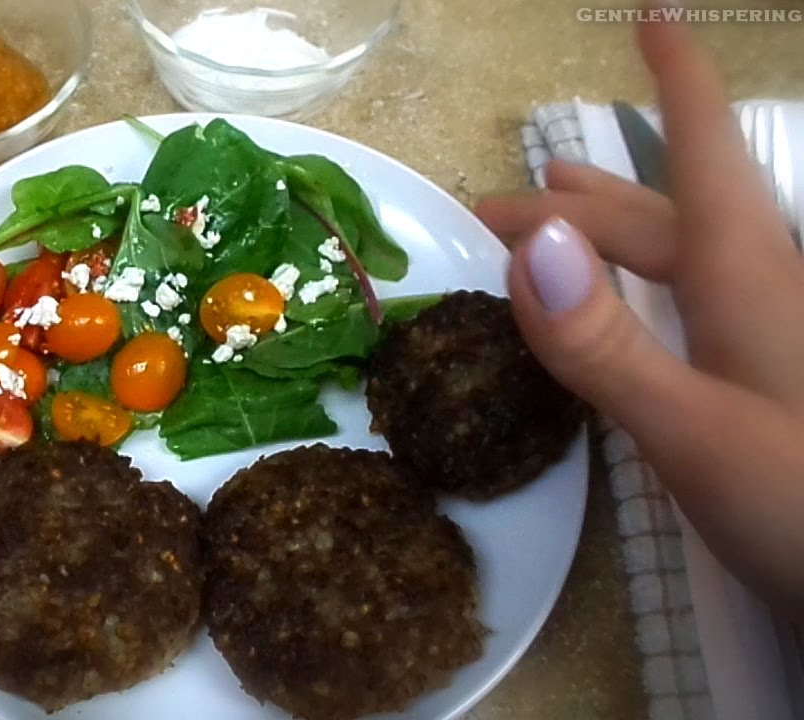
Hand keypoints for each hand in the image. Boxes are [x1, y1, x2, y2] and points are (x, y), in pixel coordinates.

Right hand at [475, 17, 803, 614]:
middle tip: (487, 209)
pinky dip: (628, 302)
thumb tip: (532, 240)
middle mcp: (758, 296)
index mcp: (746, 278)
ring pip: (676, 268)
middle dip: (577, 202)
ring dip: (602, 243)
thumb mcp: (696, 430)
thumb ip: (608, 344)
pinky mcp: (762, 394)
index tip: (652, 17)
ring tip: (544, 228)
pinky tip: (608, 329)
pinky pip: (683, 318)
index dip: (676, 80)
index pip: (704, 150)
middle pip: (662, 218)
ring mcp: (765, 346)